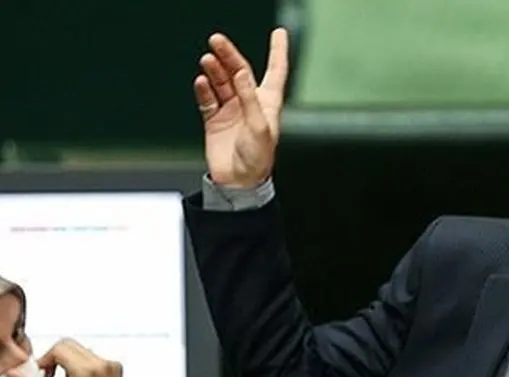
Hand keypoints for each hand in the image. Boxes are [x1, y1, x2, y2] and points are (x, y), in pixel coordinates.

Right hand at [2, 339, 139, 376]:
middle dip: (54, 359)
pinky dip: (79, 366)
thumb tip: (15, 376)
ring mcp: (112, 366)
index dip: (44, 360)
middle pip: (69, 345)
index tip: (41, 375)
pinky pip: (91, 358)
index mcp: (89, 371)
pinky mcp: (115, 369)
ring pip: (80, 350)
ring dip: (66, 363)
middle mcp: (103, 365)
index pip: (59, 348)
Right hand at [195, 28, 289, 188]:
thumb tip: (242, 74)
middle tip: (217, 41)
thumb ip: (250, 99)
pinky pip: (207, 99)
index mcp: (268, 104)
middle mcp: (250, 104)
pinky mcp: (214, 120)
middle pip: (240, 72)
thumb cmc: (257, 159)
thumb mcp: (259, 128)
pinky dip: (203, 89)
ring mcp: (231, 110)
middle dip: (230, 55)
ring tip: (207, 60)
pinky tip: (201, 82)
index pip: (276, 72)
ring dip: (215, 70)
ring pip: (221, 82)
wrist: (238, 182)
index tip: (279, 33)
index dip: (278, 52)